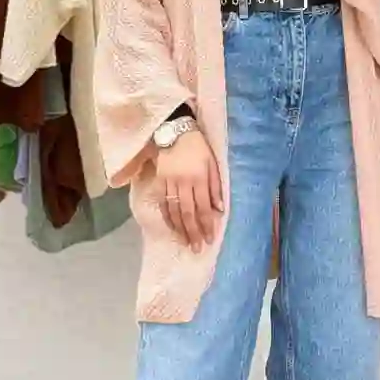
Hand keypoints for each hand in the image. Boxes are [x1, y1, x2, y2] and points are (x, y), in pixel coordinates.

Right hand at [155, 129, 223, 252]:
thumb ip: (216, 186)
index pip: (204, 207)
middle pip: (188, 212)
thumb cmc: (198, 146)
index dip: (207, 225)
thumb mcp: (212, 162)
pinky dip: (167, 217)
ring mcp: (169, 182)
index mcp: (199, 177)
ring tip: (186, 243)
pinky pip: (163, 203)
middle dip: (194, 232)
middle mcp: (184, 182)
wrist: (175, 130)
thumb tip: (220, 209)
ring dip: (180, 229)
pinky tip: (172, 227)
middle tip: (197, 248)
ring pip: (175, 211)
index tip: (210, 239)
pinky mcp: (159, 181)